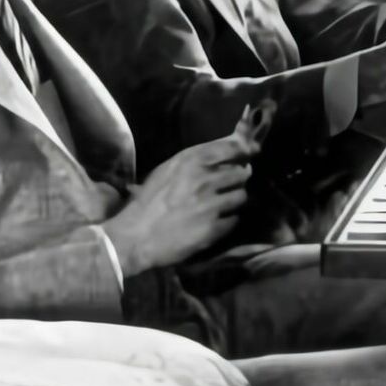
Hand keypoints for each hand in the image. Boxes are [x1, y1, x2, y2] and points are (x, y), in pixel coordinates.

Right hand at [103, 103, 267, 273]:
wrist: (135, 236)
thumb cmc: (147, 202)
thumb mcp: (167, 171)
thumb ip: (195, 160)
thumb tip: (224, 152)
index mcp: (191, 161)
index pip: (232, 148)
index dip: (244, 151)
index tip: (250, 153)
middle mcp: (205, 179)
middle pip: (242, 172)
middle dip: (238, 178)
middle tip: (230, 184)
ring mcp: (212, 204)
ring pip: (241, 196)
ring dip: (234, 199)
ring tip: (222, 204)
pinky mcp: (214, 228)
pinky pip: (234, 219)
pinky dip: (228, 220)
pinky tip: (215, 222)